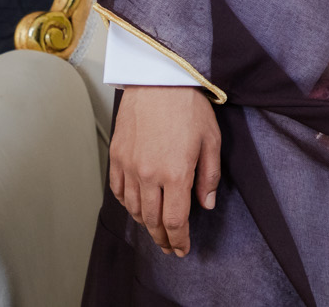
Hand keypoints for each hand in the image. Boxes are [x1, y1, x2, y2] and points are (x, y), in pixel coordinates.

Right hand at [109, 86, 220, 257]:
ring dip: (146, 224)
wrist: (159, 79)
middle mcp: (149, 174)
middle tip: (170, 247)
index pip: (175, 221)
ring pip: (134, 209)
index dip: (179, 240)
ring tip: (156, 230)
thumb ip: (209, 176)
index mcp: (176, 173)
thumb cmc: (189, 106)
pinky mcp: (117, 156)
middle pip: (152, 221)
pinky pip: (119, 191)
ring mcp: (129, 166)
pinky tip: (137, 207)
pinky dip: (128, 205)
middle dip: (163, 239)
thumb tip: (206, 204)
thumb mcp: (211, 140)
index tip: (183, 249)